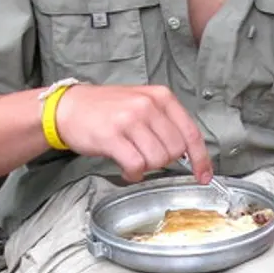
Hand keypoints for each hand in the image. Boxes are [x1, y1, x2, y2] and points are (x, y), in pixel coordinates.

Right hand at [55, 84, 212, 182]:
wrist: (69, 107)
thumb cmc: (107, 108)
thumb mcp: (142, 103)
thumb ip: (166, 122)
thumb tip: (189, 153)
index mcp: (161, 96)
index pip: (191, 133)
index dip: (201, 159)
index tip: (203, 175)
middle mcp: (147, 105)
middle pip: (175, 150)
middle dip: (164, 161)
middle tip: (146, 155)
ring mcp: (129, 120)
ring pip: (157, 160)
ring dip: (146, 168)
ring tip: (133, 158)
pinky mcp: (112, 136)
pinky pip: (136, 166)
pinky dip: (133, 174)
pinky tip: (126, 168)